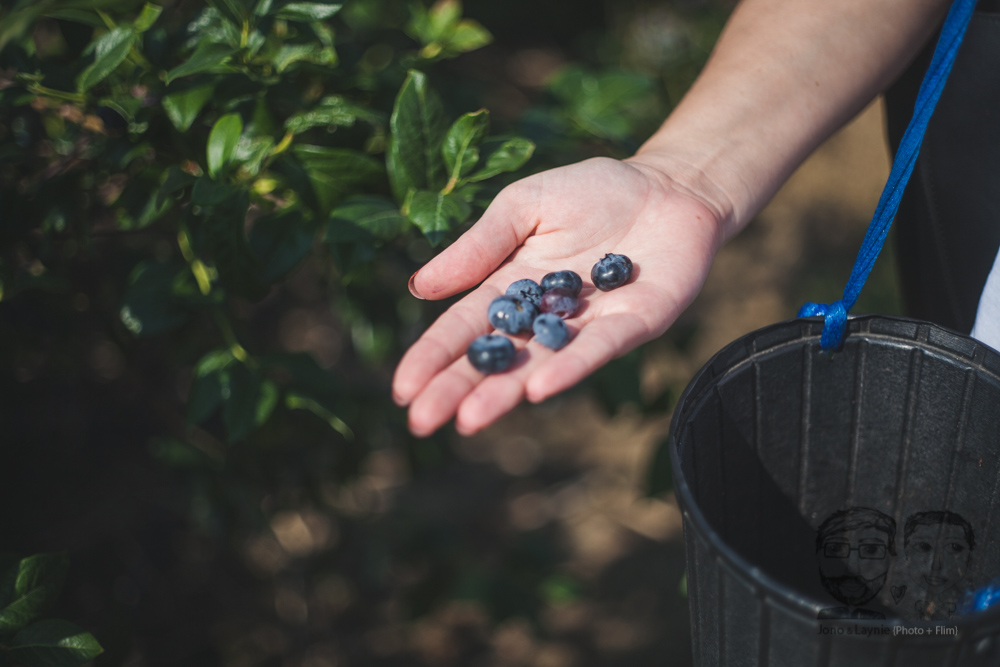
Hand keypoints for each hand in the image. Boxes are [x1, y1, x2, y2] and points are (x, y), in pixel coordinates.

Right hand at [391, 155, 729, 436]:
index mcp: (512, 288)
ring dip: (505, 393)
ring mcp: (588, 326)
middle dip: (458, 389)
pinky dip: (569, 367)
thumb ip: (478, 249)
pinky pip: (598, 349)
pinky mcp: (635, 324)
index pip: (465, 328)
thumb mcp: (522, 208)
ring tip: (469, 419)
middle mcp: (546, 318)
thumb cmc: (592, 191)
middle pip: (497, 358)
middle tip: (422, 423)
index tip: (402, 389)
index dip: (433, 357)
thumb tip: (418, 287)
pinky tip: (538, 389)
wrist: (666, 185)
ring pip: (541, 365)